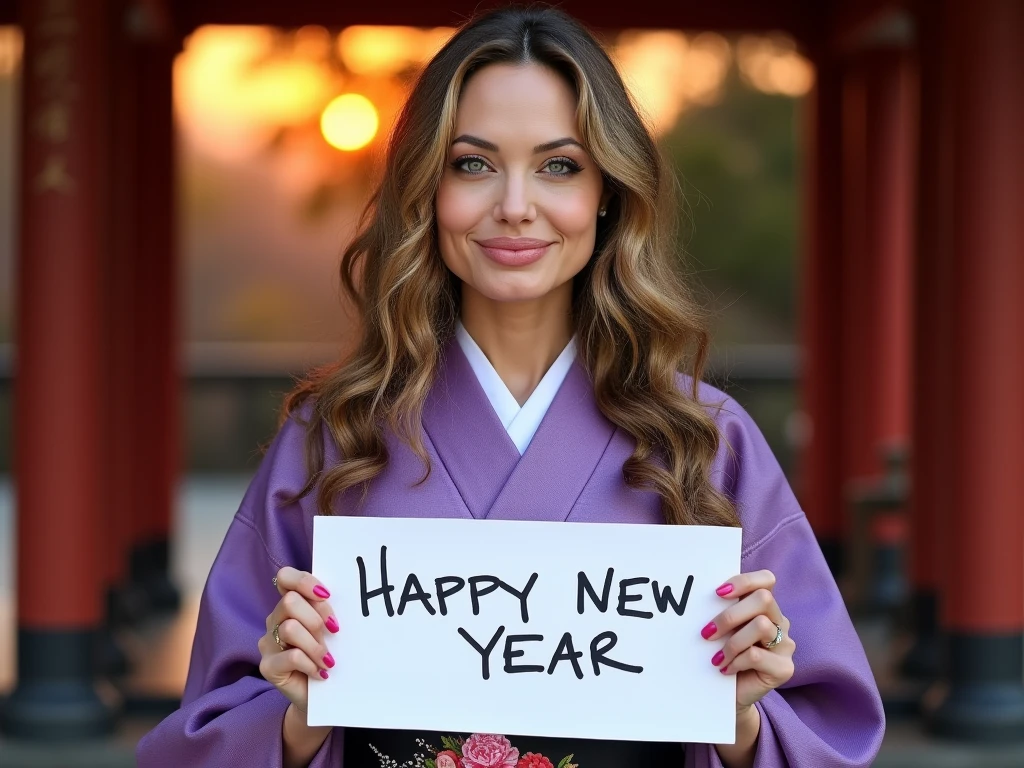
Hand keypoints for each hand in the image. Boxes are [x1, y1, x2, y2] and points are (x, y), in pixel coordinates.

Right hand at [258, 567, 339, 713]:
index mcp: (290, 604)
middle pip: (289, 602)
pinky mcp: (267, 667)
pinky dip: (311, 664)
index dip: (304, 581)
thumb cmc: (328, 655)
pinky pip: (290, 657)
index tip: (326, 594)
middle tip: (334, 632)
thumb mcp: (330, 629)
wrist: (322, 696)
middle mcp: (275, 620)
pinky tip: (321, 672)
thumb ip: (327, 611)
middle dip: (316, 616)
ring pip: (290, 629)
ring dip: (316, 644)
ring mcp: (268, 643)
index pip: (285, 577)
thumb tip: (338, 599)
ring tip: (329, 659)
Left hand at [700, 569, 795, 712]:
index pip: (766, 579)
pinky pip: (757, 655)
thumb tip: (699, 594)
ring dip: (733, 642)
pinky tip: (725, 669)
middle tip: (707, 633)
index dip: (744, 581)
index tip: (717, 593)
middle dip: (730, 615)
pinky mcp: (785, 668)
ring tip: (717, 657)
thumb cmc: (723, 656)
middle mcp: (780, 621)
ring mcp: (786, 644)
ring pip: (762, 625)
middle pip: (764, 599)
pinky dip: (736, 661)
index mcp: (765, 607)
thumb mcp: (722, 629)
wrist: (731, 695)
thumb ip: (721, 610)